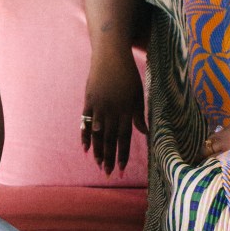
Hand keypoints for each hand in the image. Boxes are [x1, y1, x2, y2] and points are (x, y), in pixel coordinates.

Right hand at [81, 52, 145, 175]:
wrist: (110, 56)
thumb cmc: (127, 75)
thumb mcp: (137, 94)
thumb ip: (138, 115)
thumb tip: (144, 132)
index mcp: (126, 110)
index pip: (124, 138)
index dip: (122, 155)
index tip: (121, 170)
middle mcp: (112, 111)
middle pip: (110, 140)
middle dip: (109, 158)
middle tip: (108, 174)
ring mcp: (98, 107)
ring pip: (98, 134)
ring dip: (98, 151)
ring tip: (98, 165)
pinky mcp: (88, 101)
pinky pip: (85, 123)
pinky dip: (85, 136)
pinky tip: (85, 148)